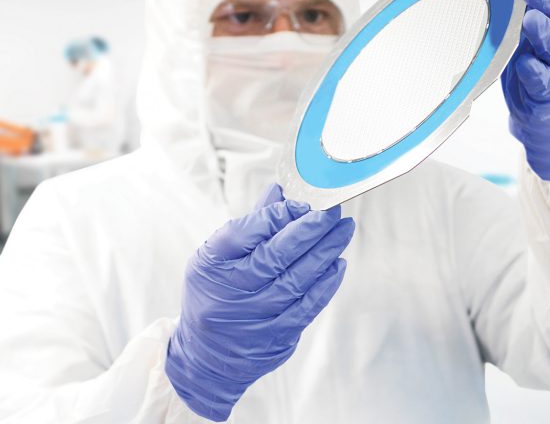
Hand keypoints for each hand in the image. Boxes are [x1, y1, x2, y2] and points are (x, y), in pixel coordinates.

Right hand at [166, 183, 352, 420]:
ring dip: (325, 252)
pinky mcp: (275, 337)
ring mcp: (253, 317)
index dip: (275, 216)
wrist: (206, 358)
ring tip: (344, 230)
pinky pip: (307, 307)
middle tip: (332, 211)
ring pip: (296, 280)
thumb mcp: (217, 257)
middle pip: (274, 255)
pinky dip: (325, 283)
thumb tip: (282, 190)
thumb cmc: (214, 295)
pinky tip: (338, 264)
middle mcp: (230, 291)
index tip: (301, 202)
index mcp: (211, 265)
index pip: (243, 232)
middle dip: (310, 229)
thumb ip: (251, 225)